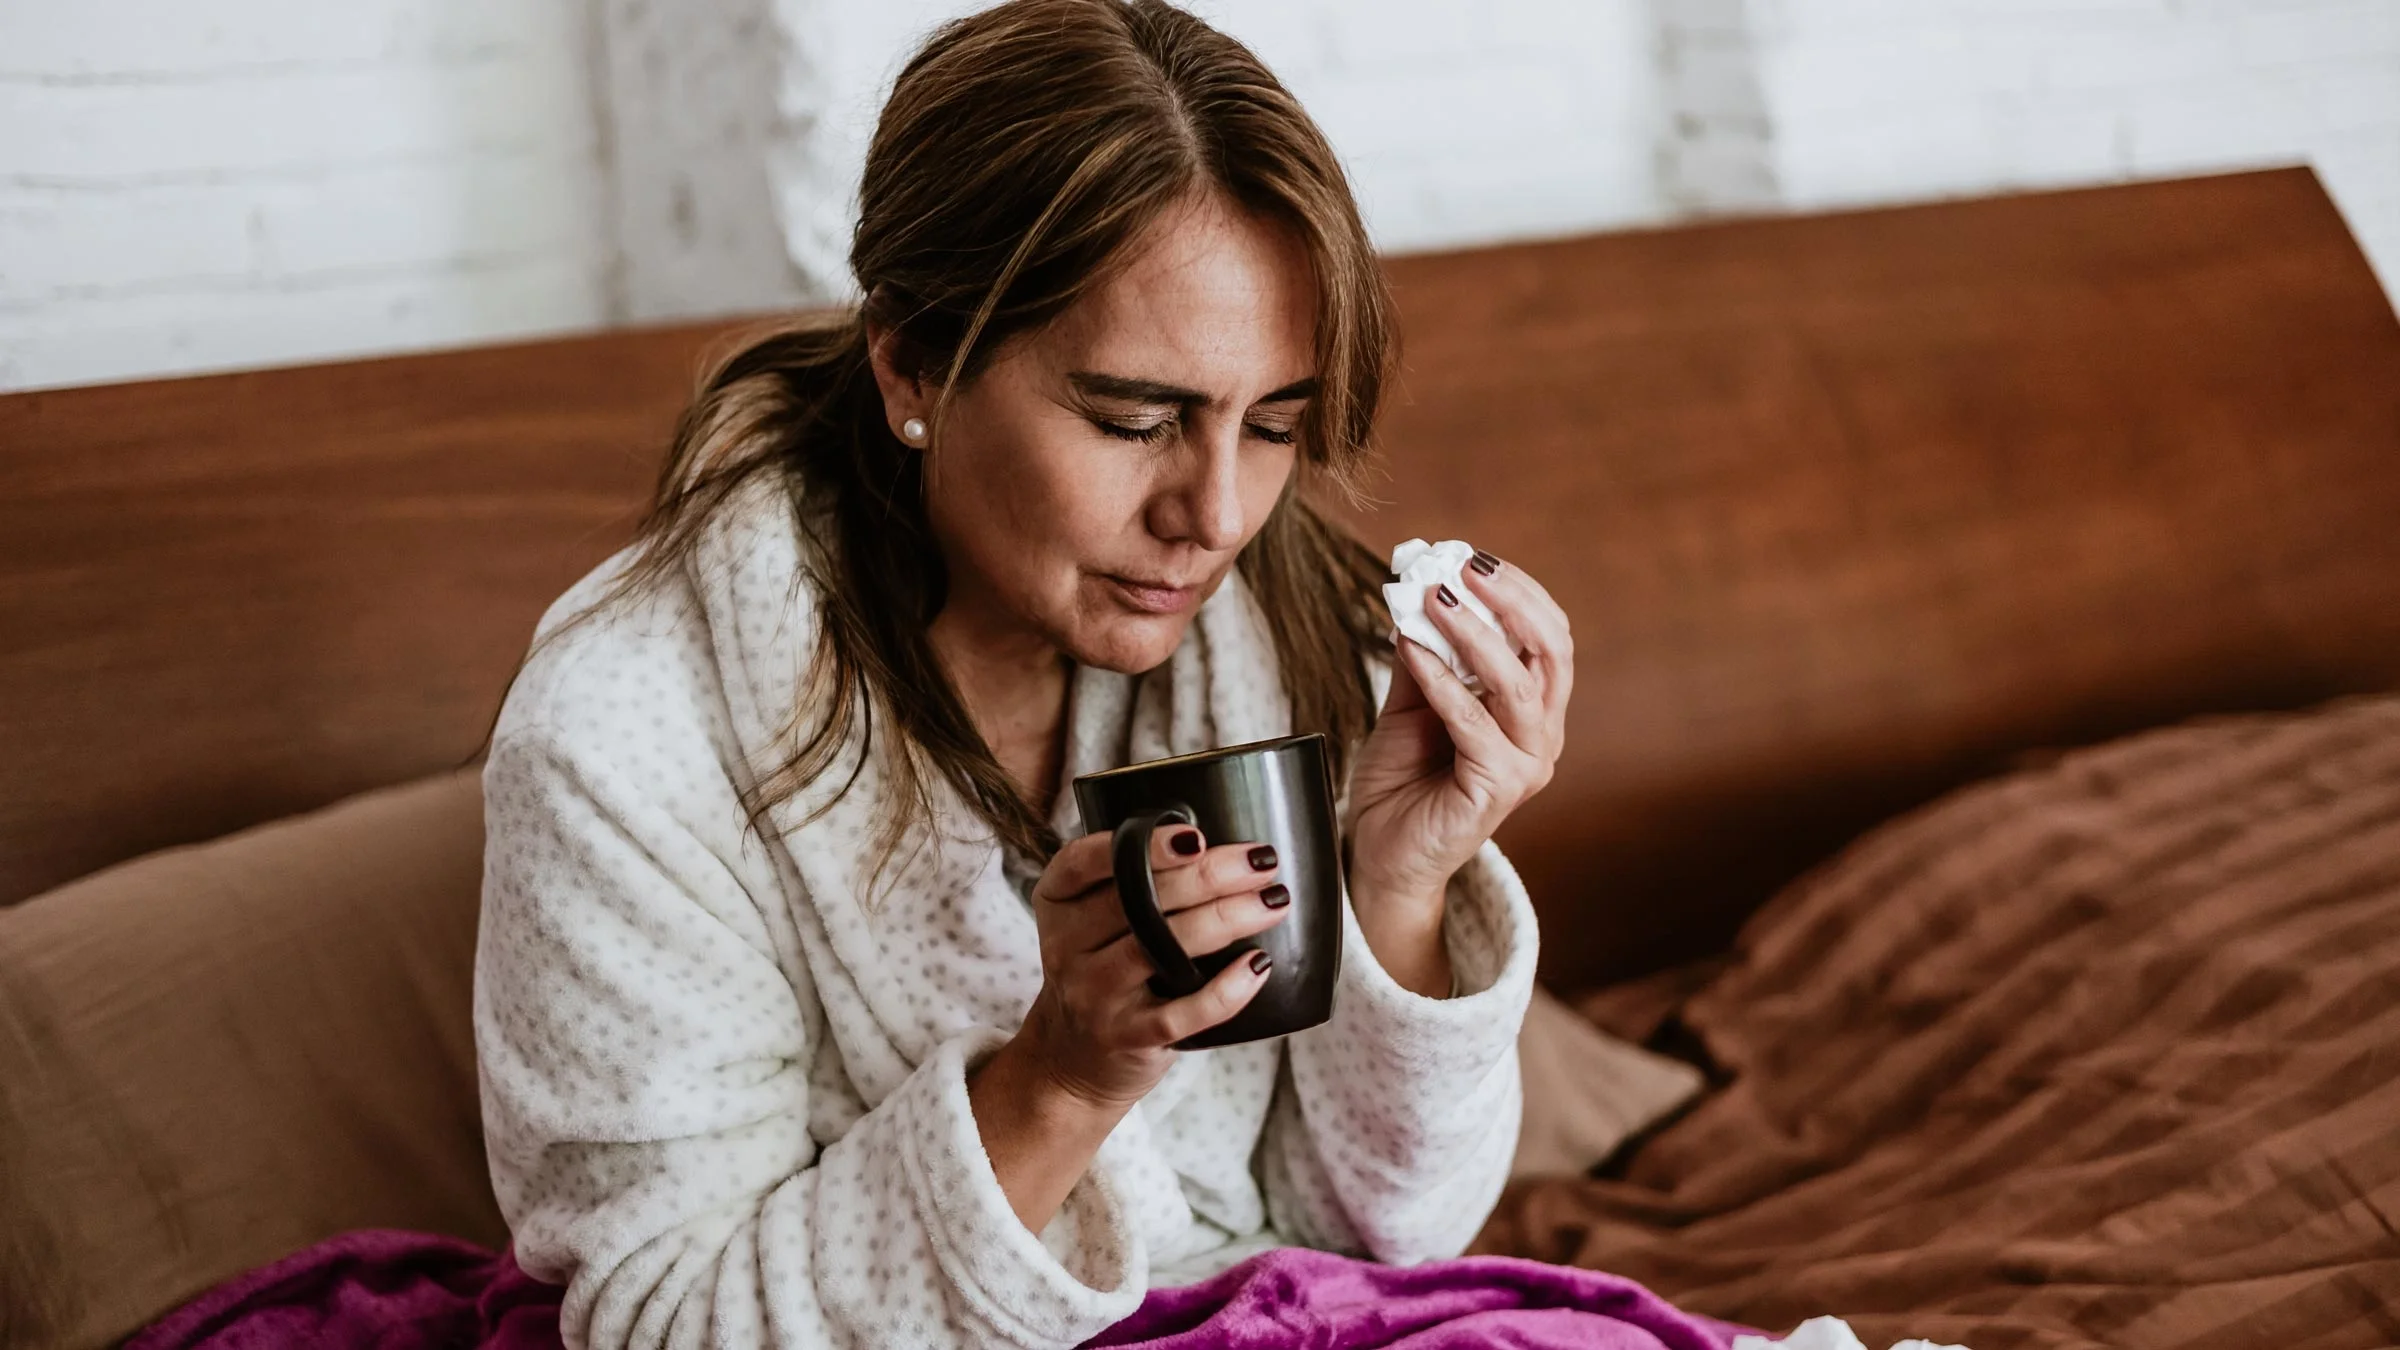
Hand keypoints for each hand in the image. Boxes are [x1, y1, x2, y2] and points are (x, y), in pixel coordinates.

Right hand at [1010, 821, 1291, 1107]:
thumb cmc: (1102, 968)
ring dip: (1226, 919)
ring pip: (1161, 948)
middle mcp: (1066, 946)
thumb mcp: (1091, 919)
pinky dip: (1226, 990)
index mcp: (1058, 901)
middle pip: (1137, 899)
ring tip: (1273, 902)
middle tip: (1262, 861)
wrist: (1071, 1058)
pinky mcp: (1127, 1038)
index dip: (1140, 844)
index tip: (1195, 836)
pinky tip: (1259, 965)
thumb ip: (1132, 881)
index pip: (1084, 860)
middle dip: (1209, 875)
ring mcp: (1095, 996)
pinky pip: (1182, 1014)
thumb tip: (1225, 846)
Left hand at [1346, 549, 1573, 922]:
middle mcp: (1542, 735)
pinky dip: (1440, 678)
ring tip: (1432, 597)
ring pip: (1517, 683)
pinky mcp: (1498, 790)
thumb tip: (1417, 590)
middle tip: (1464, 566)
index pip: (1549, 636)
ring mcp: (1527, 765)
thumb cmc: (1402, 779)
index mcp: (1534, 709)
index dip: (1518, 590)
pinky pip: (1472, 721)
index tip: (1472, 557)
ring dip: (1473, 632)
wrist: (1380, 853)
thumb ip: (1424, 652)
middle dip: (1511, 599)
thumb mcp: (1412, 701)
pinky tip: (1409, 647)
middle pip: (1551, 650)